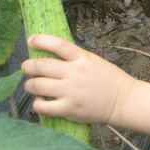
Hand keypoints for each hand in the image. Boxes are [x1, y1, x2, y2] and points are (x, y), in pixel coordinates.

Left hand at [21, 35, 135, 124]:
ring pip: (36, 86)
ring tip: (31, 85)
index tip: (31, 40)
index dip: (41, 40)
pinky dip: (37, 103)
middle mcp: (74, 73)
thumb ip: (75, 59)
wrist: (123, 100)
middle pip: (41, 66)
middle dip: (28, 66)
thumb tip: (52, 57)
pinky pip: (42, 106)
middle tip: (27, 68)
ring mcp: (70, 92)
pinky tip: (41, 101)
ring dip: (29, 85)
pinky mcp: (68, 109)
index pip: (58, 44)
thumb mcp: (94, 61)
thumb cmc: (109, 79)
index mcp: (83, 58)